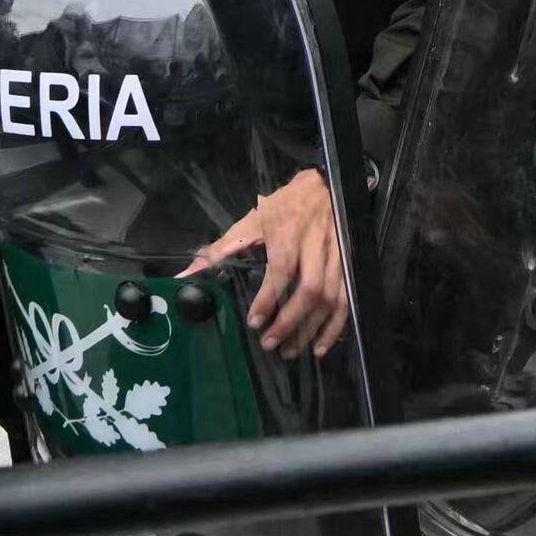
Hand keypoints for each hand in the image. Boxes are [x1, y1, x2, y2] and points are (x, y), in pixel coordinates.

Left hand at [190, 166, 349, 355]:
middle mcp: (316, 242)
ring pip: (332, 297)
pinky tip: (320, 345)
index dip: (269, 297)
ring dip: (313, 328)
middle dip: (291, 320)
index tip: (255, 321)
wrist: (320, 185)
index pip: (283, 268)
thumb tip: (186, 276)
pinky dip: (335, 325)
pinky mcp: (349, 262)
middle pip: (311, 288)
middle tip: (271, 343)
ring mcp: (337, 253)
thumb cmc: (281, 206)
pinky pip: (347, 298)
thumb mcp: (249, 221)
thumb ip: (220, 250)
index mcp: (288, 230)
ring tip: (291, 350)